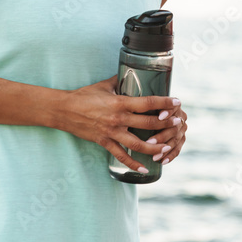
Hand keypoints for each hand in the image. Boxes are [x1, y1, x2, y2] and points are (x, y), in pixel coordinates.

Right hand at [60, 76, 185, 172]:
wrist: (63, 110)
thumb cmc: (84, 95)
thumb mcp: (105, 85)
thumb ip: (121, 81)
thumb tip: (134, 72)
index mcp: (120, 102)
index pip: (148, 103)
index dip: (164, 103)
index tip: (177, 102)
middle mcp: (118, 118)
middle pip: (147, 124)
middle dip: (165, 124)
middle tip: (177, 122)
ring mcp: (111, 132)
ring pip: (138, 144)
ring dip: (155, 147)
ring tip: (167, 148)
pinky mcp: (104, 142)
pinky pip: (121, 155)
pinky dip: (133, 164)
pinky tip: (144, 168)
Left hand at [144, 103, 187, 165]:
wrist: (151, 117)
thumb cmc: (142, 108)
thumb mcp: (143, 105)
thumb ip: (144, 104)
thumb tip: (132, 101)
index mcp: (174, 104)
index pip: (174, 107)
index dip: (168, 112)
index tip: (160, 116)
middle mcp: (180, 116)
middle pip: (175, 126)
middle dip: (162, 135)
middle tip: (149, 142)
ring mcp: (182, 128)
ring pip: (176, 139)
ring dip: (165, 148)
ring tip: (154, 155)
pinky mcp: (181, 139)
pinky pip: (177, 149)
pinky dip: (170, 155)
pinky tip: (163, 162)